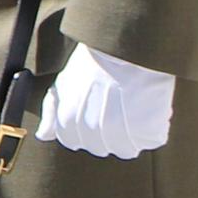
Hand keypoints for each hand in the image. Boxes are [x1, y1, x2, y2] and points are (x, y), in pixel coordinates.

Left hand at [34, 43, 175, 157]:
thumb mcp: (64, 84)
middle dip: (106, 130)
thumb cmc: (93, 63)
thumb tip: (44, 135)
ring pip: (126, 149)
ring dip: (131, 132)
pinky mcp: (148, 133)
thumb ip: (51, 112)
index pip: (73, 142)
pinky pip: (152, 140)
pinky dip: (153, 126)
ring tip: (132, 105)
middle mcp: (92, 135)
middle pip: (100, 147)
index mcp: (68, 124)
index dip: (83, 126)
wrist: (123, 49)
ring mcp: (121, 137)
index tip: (94, 109)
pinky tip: (148, 105)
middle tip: (114, 104)